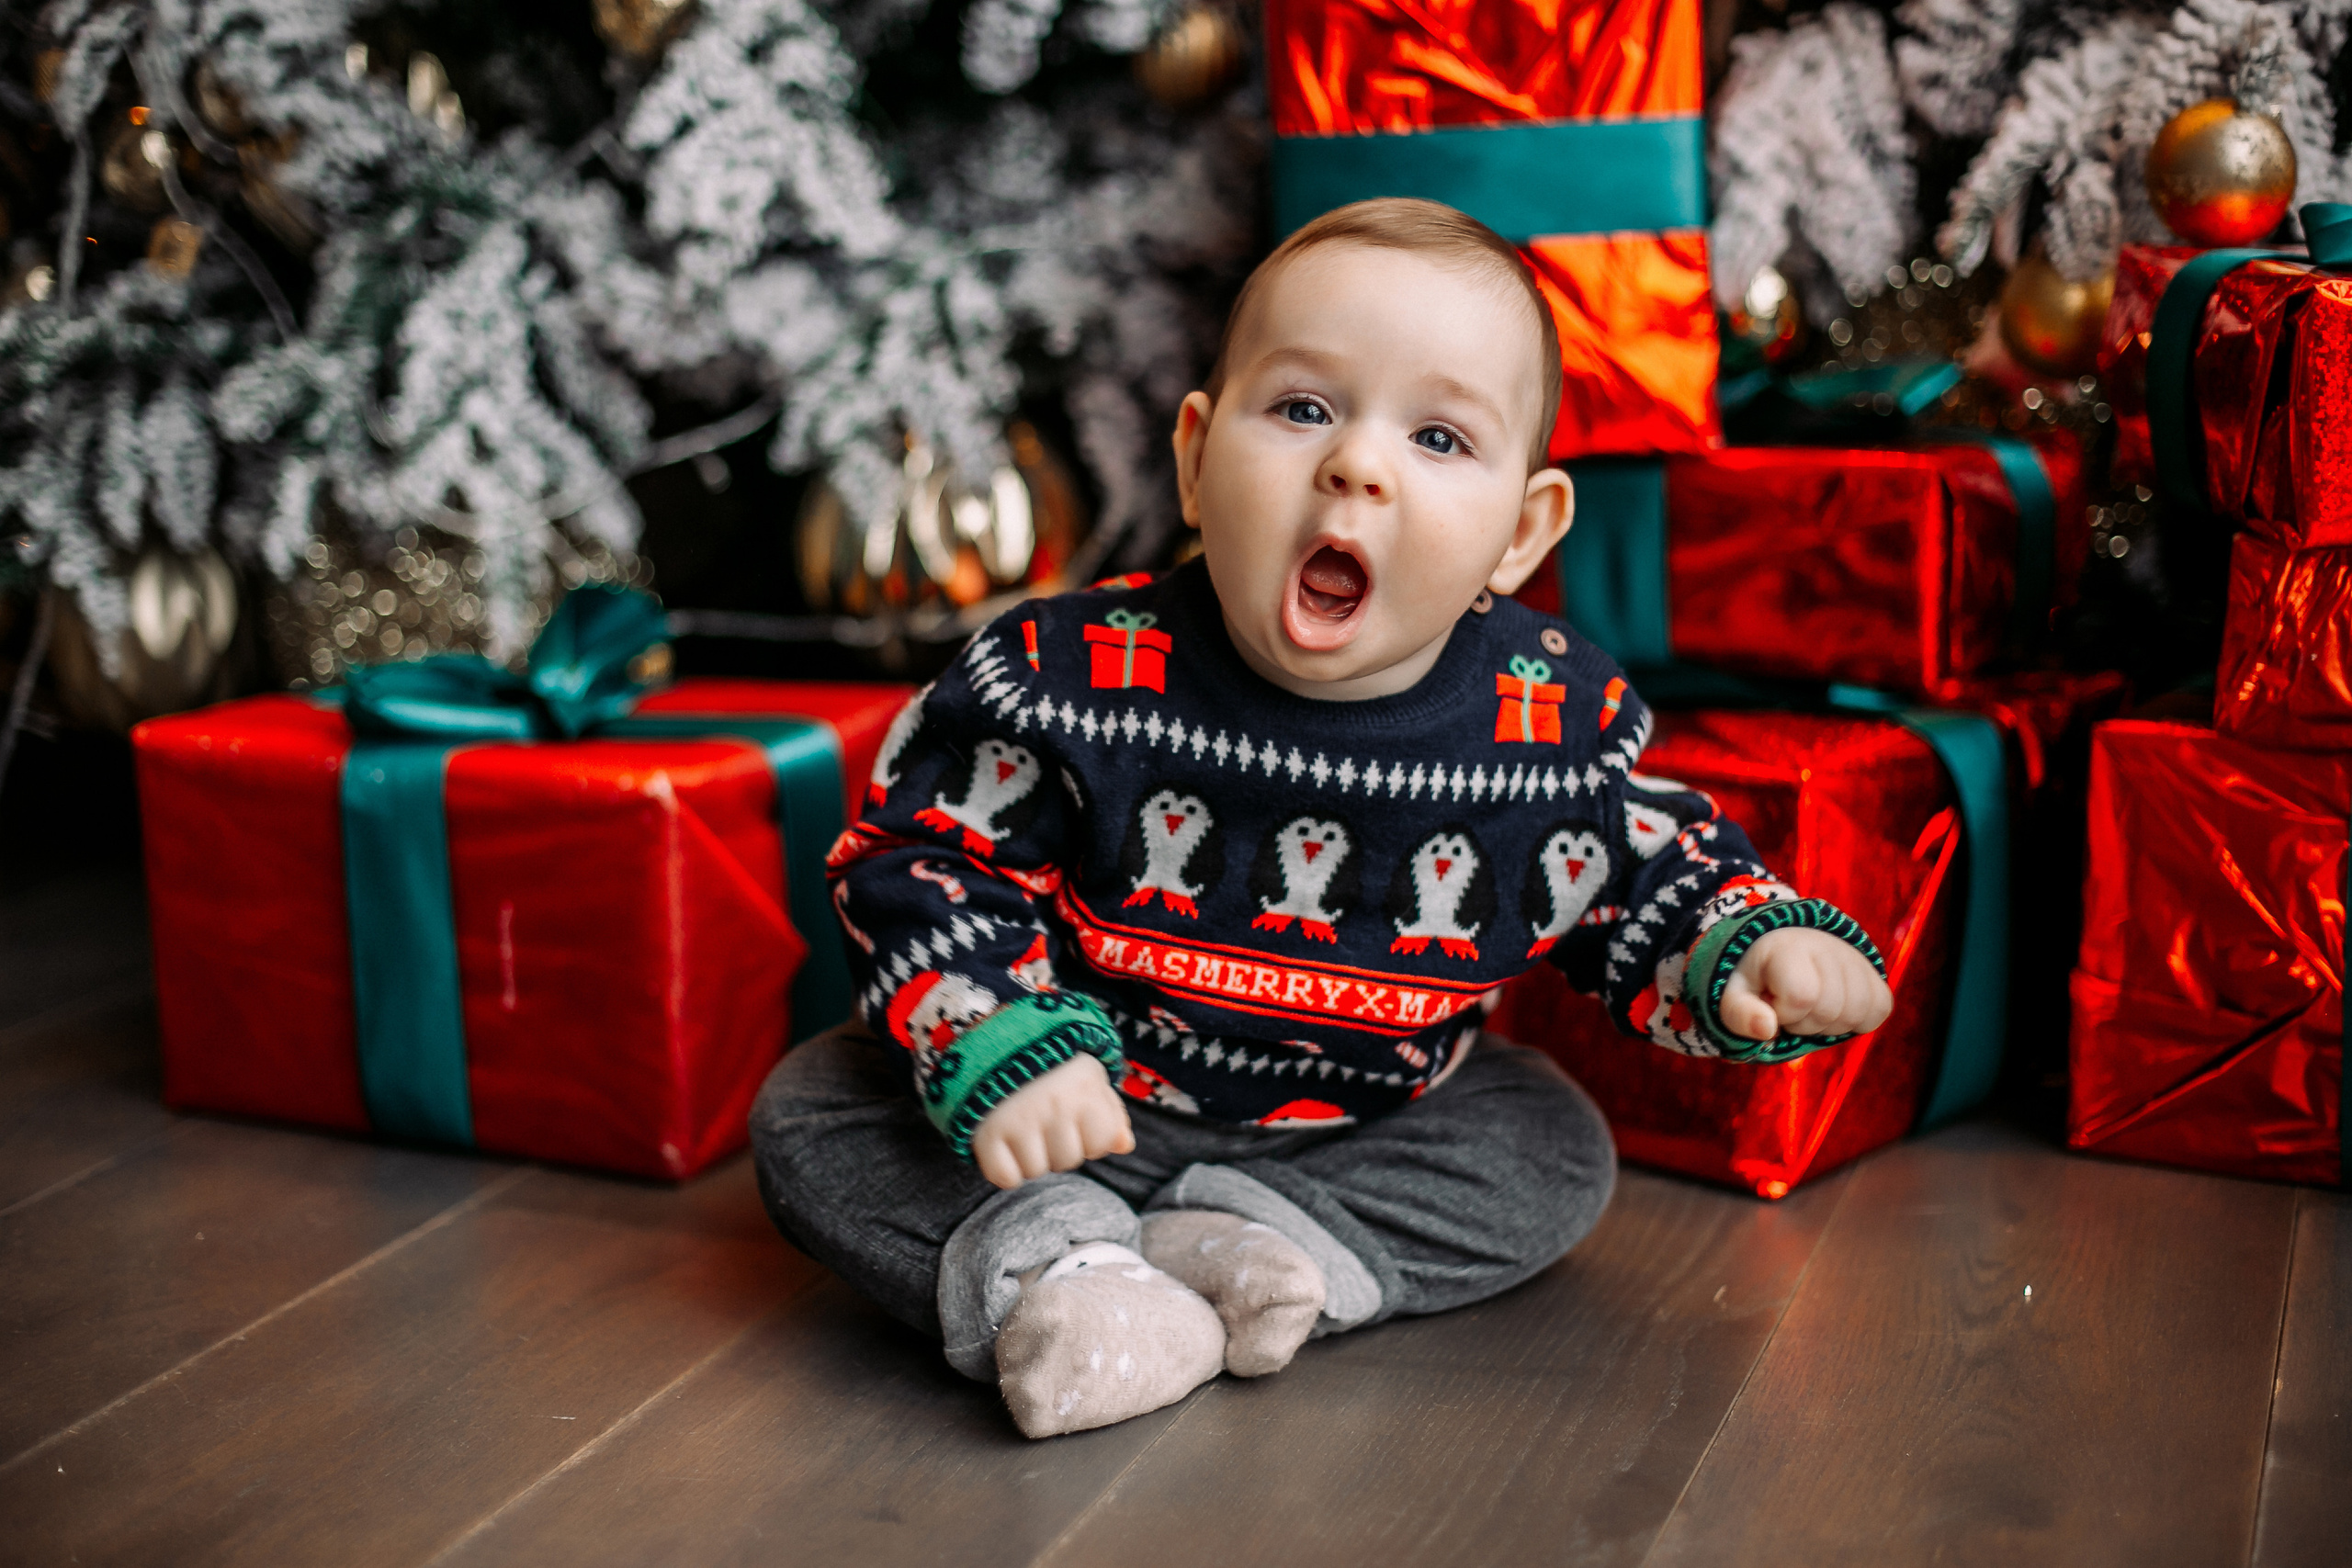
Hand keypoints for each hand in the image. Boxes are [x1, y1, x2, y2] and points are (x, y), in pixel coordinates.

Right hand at [970, 1054, 1135, 1190]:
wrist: (994, 1044)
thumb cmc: (1051, 1067)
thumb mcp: (1088, 1078)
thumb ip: (1111, 1113)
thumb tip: (1125, 1146)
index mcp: (1085, 1090)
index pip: (1100, 1144)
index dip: (1088, 1135)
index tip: (1073, 1115)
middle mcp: (1055, 1105)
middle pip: (1067, 1161)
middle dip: (1057, 1146)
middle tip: (1041, 1119)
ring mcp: (1020, 1119)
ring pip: (1035, 1170)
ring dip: (1029, 1157)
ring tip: (1021, 1128)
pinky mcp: (988, 1133)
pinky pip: (1005, 1178)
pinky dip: (1004, 1170)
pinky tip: (1003, 1145)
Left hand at [1719, 927, 1892, 1042]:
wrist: (1783, 950)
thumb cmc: (1756, 978)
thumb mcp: (1734, 994)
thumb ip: (1740, 1014)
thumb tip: (1767, 1030)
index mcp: (1787, 948)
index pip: (1803, 995)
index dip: (1785, 1012)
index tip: (1770, 1002)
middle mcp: (1828, 945)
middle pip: (1832, 1009)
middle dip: (1805, 1022)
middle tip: (1790, 1007)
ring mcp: (1856, 957)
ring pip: (1858, 1013)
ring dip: (1831, 1024)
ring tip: (1811, 1007)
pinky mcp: (1875, 972)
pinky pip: (1880, 1008)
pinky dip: (1858, 1019)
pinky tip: (1834, 1009)